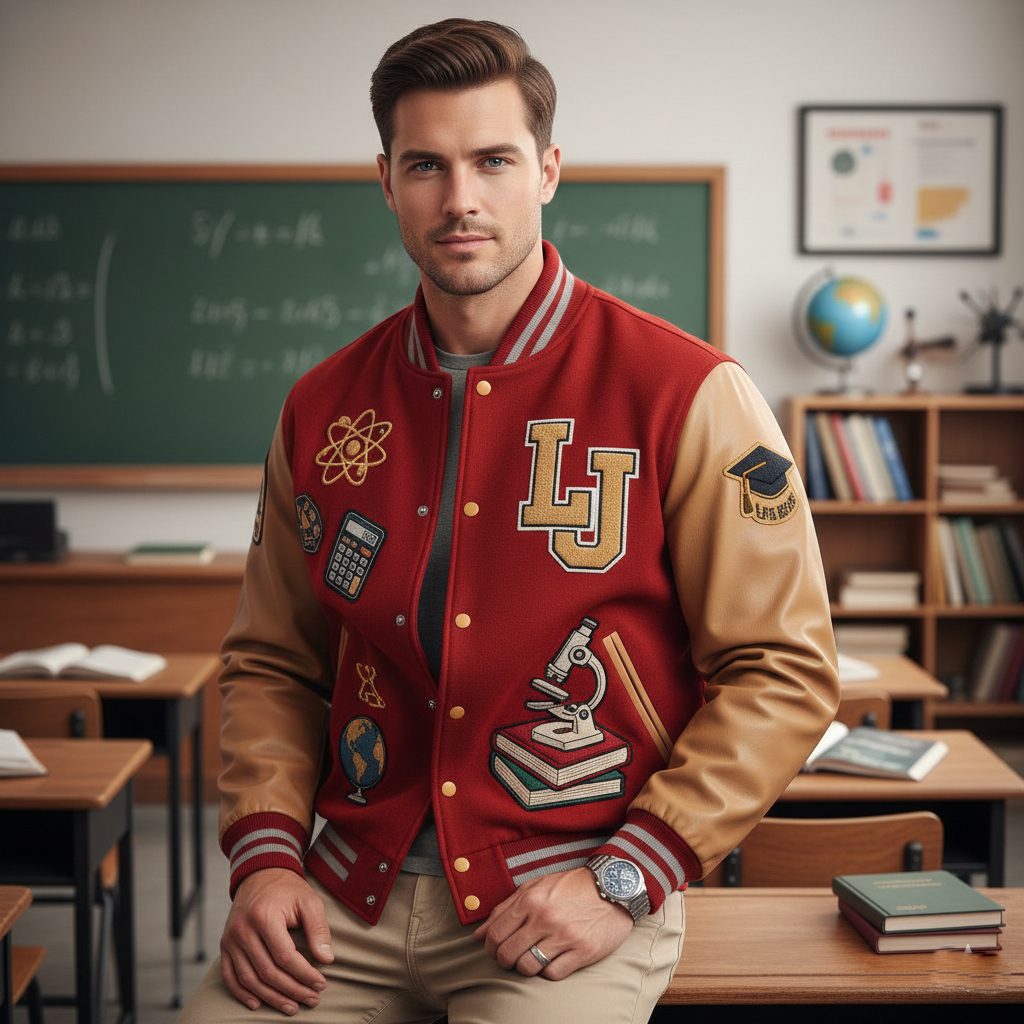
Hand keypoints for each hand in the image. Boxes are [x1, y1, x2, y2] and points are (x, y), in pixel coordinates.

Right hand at [219, 867, 334, 1014]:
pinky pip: (229, 976)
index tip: (321, 983)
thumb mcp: (309, 901)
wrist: (260, 875)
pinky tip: (258, 1004)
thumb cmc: (288, 890)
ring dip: (271, 997)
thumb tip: (326, 959)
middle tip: (312, 1000)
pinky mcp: (225, 945)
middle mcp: (243, 929)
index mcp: (265, 916)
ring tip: (292, 1006)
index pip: (285, 956)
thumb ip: (318, 929)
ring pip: (249, 979)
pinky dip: (242, 993)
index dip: (304, 974)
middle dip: (292, 990)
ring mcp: (231, 938)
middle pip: (267, 972)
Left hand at [473, 867, 633, 980]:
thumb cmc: (570, 887)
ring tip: (532, 958)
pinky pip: (552, 974)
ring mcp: (564, 935)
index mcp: (530, 899)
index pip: (494, 933)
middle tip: (511, 957)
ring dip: (525, 967)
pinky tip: (552, 959)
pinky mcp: (583, 951)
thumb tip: (478, 934)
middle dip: (504, 960)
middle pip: (507, 953)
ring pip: (527, 967)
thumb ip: (504, 908)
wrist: (613, 887)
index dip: (489, 946)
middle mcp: (545, 917)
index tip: (494, 949)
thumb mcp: (535, 886)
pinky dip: (548, 971)